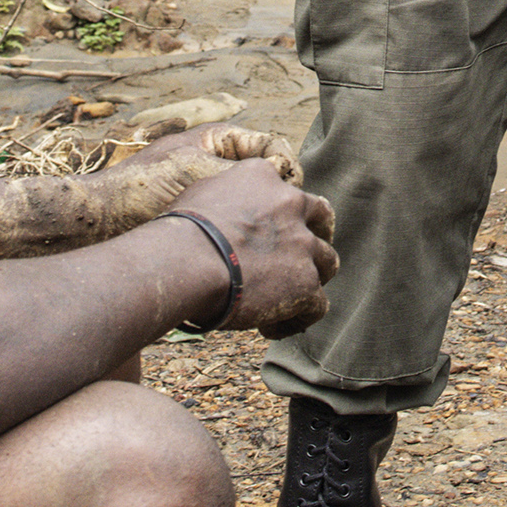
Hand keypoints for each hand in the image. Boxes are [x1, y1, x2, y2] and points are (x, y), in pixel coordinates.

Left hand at [104, 122, 305, 223]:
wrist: (101, 219)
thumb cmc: (143, 187)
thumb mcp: (196, 169)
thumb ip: (241, 171)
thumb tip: (283, 179)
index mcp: (217, 140)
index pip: (271, 147)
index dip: (286, 166)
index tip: (288, 190)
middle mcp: (217, 163)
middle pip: (267, 178)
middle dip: (278, 197)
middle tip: (284, 219)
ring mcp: (211, 192)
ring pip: (255, 205)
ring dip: (264, 220)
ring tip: (270, 238)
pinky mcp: (204, 221)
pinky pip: (238, 225)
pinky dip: (247, 236)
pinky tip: (250, 251)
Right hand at [171, 162, 340, 335]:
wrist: (184, 261)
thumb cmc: (178, 231)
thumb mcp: (202, 193)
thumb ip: (226, 195)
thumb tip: (222, 210)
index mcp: (264, 177)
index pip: (286, 192)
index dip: (281, 215)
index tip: (267, 234)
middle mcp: (290, 203)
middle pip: (321, 219)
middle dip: (315, 237)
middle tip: (299, 259)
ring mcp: (302, 244)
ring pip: (327, 263)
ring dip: (309, 280)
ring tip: (284, 301)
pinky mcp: (305, 282)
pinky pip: (316, 306)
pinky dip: (297, 318)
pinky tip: (269, 329)